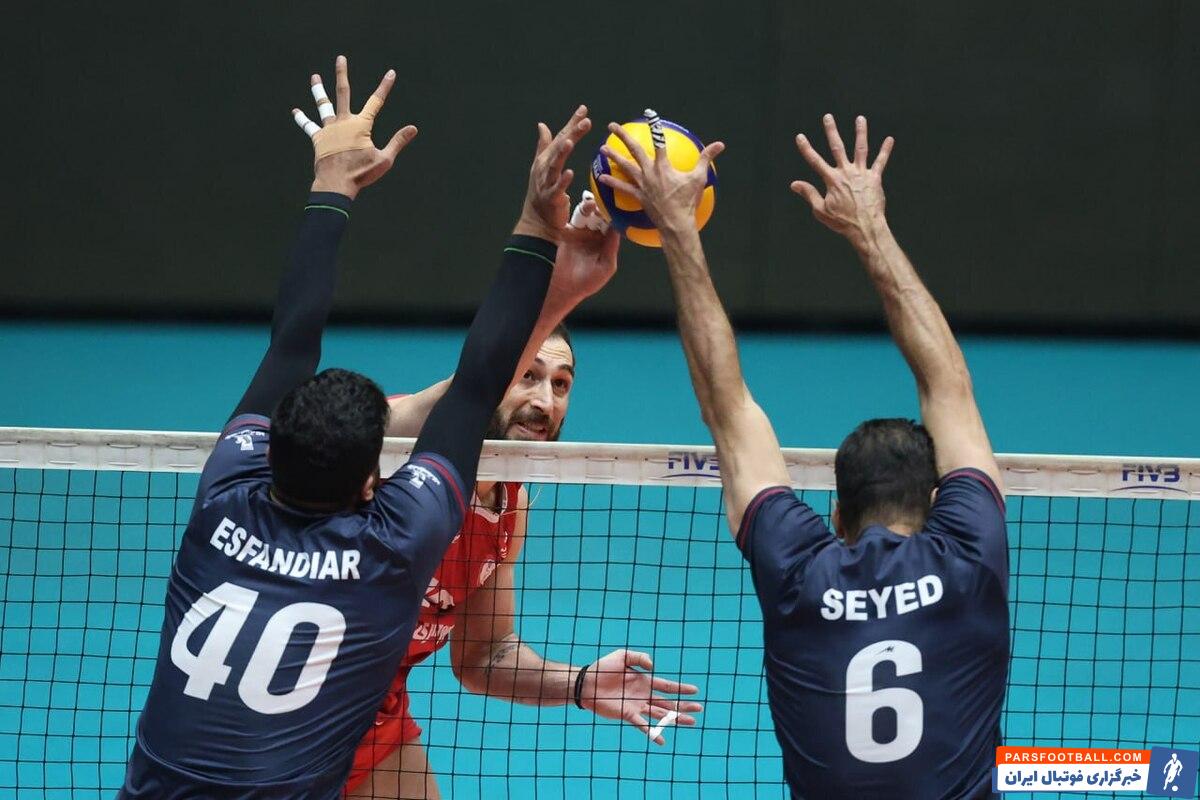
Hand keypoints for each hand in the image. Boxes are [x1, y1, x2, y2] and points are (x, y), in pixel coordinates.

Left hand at [292, 55, 417, 198]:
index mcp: (360, 125)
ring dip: (318, 90)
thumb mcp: (385, 159)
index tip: (391, 73)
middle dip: (342, 74)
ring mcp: (328, 129)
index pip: (376, 101)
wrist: (336, 184)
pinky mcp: (318, 139)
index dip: (385, 87)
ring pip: (323, 104)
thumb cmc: (361, 174)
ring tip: (314, 76)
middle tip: (340, 59)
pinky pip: (309, 126)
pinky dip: (302, 119)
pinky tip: (296, 111)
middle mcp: (343, 122)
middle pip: (343, 92)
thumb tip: (413, 128)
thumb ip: (398, 141)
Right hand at [515, 105, 591, 241]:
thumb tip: (542, 125)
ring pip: (555, 165)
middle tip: (585, 120)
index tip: (583, 109)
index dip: (571, 123)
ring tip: (570, 140)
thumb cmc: (543, 192)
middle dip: (571, 133)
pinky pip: (557, 188)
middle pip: (559, 147)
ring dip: (561, 153)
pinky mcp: (551, 198)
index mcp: (547, 159)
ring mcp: (547, 182)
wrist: (536, 219)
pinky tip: (570, 173)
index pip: (561, 137)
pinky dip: (563, 181)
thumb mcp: (543, 166)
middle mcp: (545, 168)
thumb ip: (545, 144)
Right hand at [550, 194, 619, 302]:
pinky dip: (575, 211)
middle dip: (601, 208)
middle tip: (601, 203)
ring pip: (585, 214)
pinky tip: (579, 207)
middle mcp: (591, 235)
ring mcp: (576, 231)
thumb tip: (619, 227)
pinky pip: (569, 217)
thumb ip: (612, 247)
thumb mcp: (605, 266)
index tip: (615, 208)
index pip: (611, 224)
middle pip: (598, 215)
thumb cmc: (586, 283)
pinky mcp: (562, 231)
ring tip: (591, 204)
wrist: (560, 289)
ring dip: (588, 207)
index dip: (613, 216)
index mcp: (603, 242)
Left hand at [580, 649, 702, 745]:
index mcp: (645, 681)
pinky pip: (643, 726)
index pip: (667, 686)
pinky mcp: (627, 715)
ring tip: (691, 722)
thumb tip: (653, 667)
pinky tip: (661, 740)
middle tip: (699, 709)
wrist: (587, 683)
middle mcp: (644, 695)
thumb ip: (639, 658)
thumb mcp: (623, 656)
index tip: (696, 690)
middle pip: (668, 702)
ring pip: (661, 714)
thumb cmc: (603, 668)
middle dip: (684, 706)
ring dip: (675, 719)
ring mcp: (637, 706)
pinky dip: (652, 733)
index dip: (681, 688)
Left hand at [597, 122, 723, 234]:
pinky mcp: (638, 195)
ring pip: (624, 166)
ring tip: (603, 148)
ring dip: (613, 156)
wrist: (676, 223)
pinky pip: (622, 187)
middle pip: (633, 149)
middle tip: (612, 126)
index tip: (649, 114)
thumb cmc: (688, 201)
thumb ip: (706, 158)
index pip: (659, 140)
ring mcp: (642, 184)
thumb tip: (720, 144)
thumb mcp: (699, 178)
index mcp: (663, 165)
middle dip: (622, 136)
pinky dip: (612, 182)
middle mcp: (649, 172)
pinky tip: (602, 177)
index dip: (654, 126)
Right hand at [791, 114, 893, 244]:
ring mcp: (861, 174)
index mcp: (832, 180)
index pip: (815, 161)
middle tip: (828, 117)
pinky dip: (885, 150)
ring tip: (860, 119)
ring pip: (860, 149)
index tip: (800, 137)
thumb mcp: (820, 210)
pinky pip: (881, 162)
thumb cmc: (842, 222)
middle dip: (831, 131)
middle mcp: (846, 173)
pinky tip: (889, 139)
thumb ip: (809, 194)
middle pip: (837, 148)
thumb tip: (794, 184)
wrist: (865, 227)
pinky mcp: (874, 178)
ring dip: (860, 133)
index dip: (806, 149)